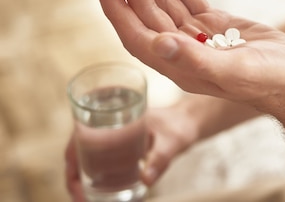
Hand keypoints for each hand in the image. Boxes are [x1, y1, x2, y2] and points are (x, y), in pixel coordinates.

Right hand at [65, 102, 200, 199]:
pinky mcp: (120, 148)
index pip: (78, 135)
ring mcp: (112, 137)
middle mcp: (108, 124)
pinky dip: (95, 179)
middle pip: (77, 151)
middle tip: (82, 199)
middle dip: (74, 177)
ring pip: (86, 159)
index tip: (76, 182)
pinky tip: (98, 196)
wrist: (190, 122)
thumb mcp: (173, 141)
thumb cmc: (182, 125)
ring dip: (82, 179)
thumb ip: (161, 158)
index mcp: (114, 114)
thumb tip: (145, 180)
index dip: (72, 160)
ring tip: (86, 200)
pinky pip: (99, 163)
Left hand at [96, 0, 284, 119]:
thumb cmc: (269, 81)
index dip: (118, 13)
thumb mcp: (234, 71)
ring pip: (165, 4)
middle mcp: (183, 51)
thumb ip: (196, 60)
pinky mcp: (216, 25)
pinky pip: (186, 0)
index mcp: (181, 67)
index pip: (139, 37)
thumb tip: (158, 45)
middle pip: (149, 14)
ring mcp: (199, 37)